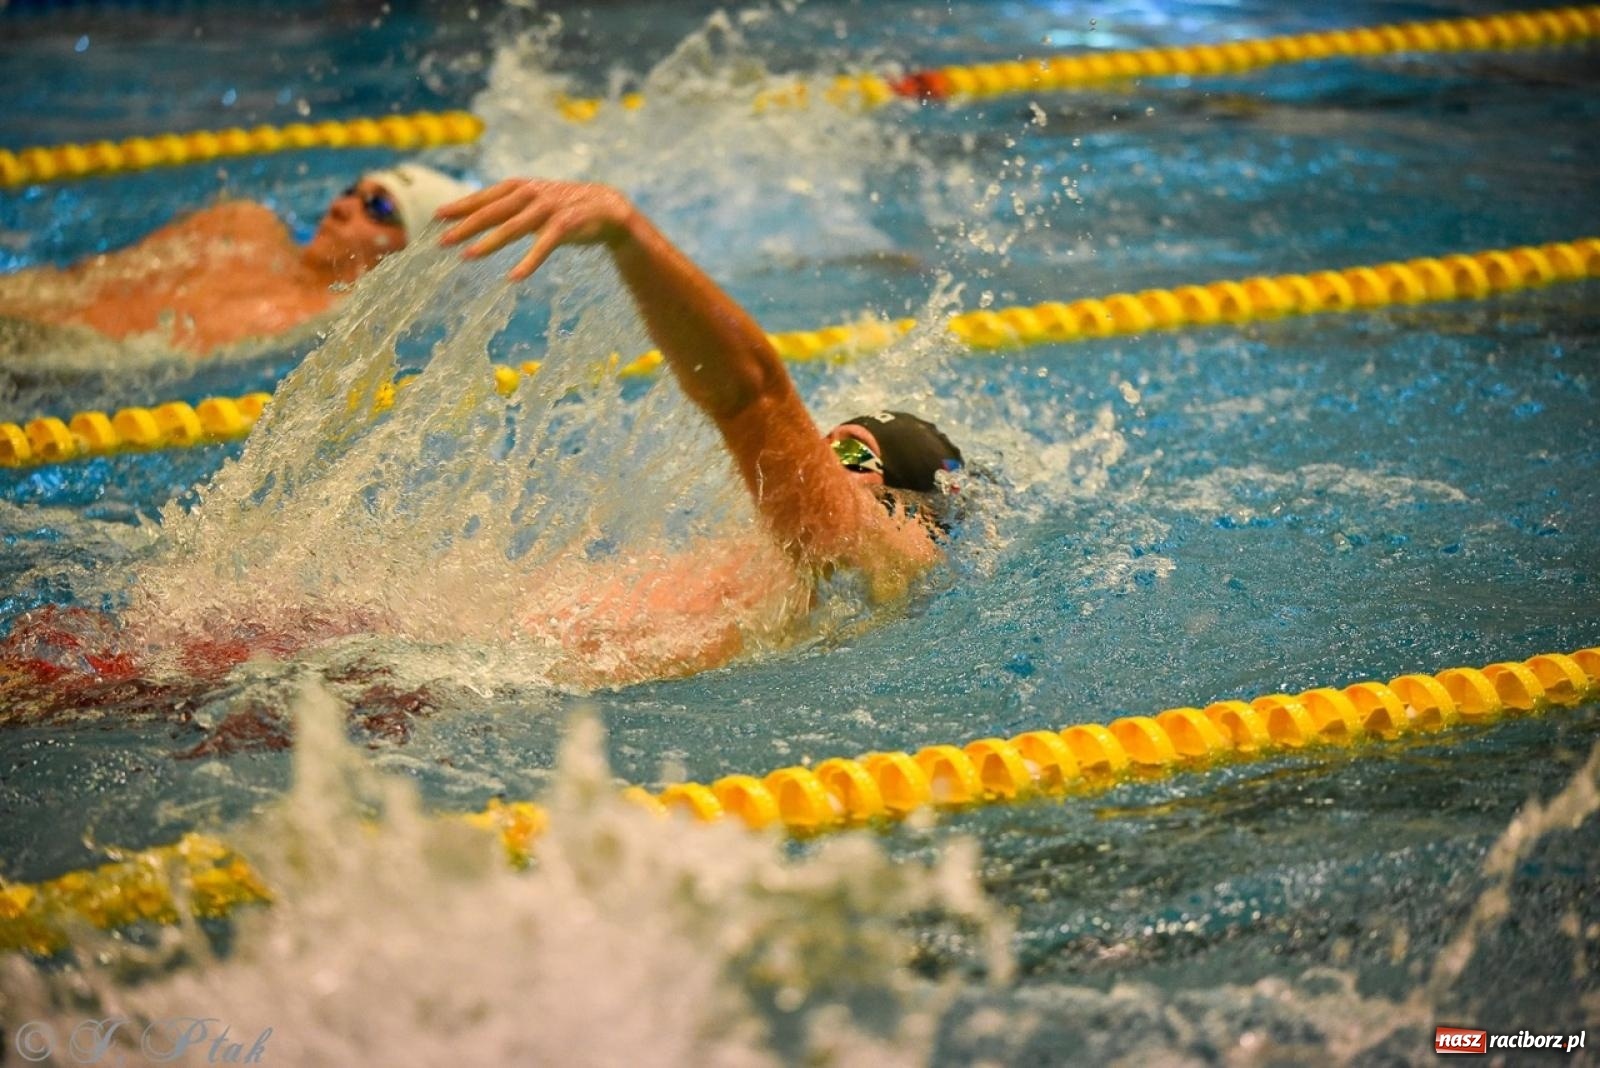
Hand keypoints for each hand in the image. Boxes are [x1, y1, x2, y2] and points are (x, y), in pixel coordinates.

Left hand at [436, 179, 636, 280]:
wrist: (608, 209)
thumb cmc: (565, 209)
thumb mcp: (534, 204)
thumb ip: (509, 209)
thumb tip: (477, 220)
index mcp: (522, 187)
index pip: (486, 196)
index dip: (462, 205)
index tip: (438, 216)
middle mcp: (532, 194)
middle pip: (493, 211)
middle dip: (467, 225)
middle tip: (443, 241)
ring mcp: (549, 208)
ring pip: (514, 226)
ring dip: (490, 242)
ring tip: (468, 256)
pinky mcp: (567, 225)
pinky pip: (544, 244)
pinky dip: (529, 260)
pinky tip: (514, 277)